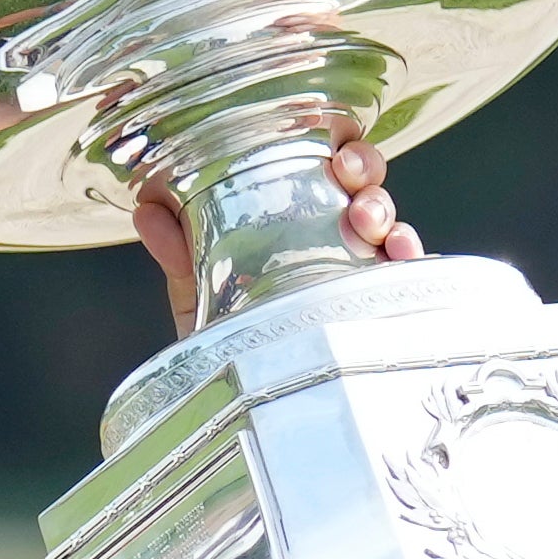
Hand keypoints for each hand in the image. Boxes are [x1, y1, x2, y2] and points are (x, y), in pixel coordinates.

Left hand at [132, 132, 424, 333]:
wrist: (247, 415)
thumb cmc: (232, 341)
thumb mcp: (199, 295)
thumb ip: (178, 253)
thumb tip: (146, 206)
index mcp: (301, 225)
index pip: (327, 172)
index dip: (333, 149)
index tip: (327, 143)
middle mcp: (340, 245)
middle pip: (366, 188)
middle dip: (365, 169)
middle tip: (348, 173)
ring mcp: (367, 279)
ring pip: (392, 227)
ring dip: (384, 211)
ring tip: (367, 221)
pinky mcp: (387, 314)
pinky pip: (409, 281)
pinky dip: (412, 259)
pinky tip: (401, 255)